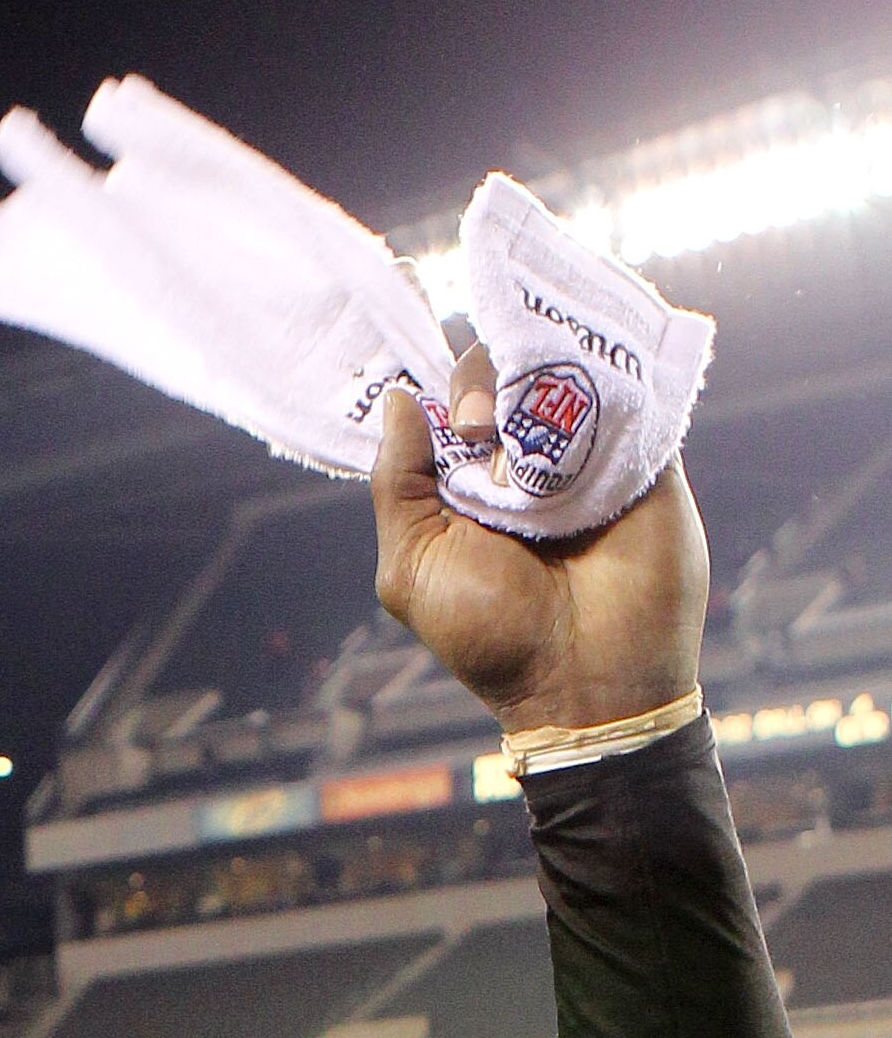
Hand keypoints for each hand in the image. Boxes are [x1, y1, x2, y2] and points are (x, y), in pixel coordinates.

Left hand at [371, 369, 707, 736]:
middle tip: (480, 428)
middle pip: (498, 368)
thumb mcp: (415, 568)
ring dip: (535, 374)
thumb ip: (398, 486)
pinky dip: (597, 369)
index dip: (442, 388)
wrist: (590, 676)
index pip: (448, 401)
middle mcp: (523, 456)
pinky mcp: (639, 444)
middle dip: (481, 381)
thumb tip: (399, 397)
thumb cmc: (495, 637)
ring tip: (524, 425)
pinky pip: (620, 378)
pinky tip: (576, 390)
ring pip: (556, 361)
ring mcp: (583, 445)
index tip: (446, 414)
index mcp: (465, 483)